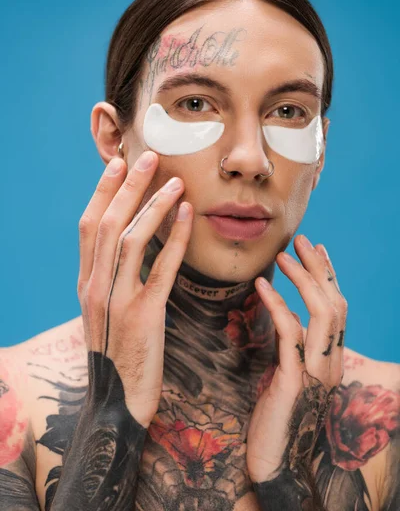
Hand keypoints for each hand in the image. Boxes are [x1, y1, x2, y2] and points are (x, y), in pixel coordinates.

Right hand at [77, 152, 192, 426]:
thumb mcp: (105, 312)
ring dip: (152, 206)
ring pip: (129, 240)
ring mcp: (116, 302)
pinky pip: (161, 269)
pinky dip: (174, 238)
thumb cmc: (117, 354)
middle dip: (128, 187)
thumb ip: (111, 278)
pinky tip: (187, 216)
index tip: (119, 165)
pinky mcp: (143, 317)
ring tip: (174, 181)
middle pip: (107, 224)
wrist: (117, 402)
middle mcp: (94, 287)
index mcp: (85, 283)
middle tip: (149, 157)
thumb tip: (129, 245)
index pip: (88, 226)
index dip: (103, 192)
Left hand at [246, 235, 346, 483]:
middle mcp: (330, 364)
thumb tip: (286, 315)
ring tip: (284, 255)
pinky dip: (278, 305)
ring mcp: (316, 373)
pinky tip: (262, 286)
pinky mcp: (295, 382)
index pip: (337, 310)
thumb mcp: (286, 374)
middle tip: (301, 240)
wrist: (271, 462)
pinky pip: (290, 334)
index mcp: (329, 360)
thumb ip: (292, 346)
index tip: (316, 249)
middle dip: (319, 269)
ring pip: (322, 314)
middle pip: (335, 305)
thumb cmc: (274, 417)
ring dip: (303, 279)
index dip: (329, 277)